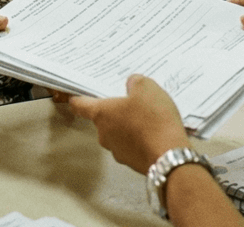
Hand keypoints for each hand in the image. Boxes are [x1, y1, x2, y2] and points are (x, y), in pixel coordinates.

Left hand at [68, 74, 190, 173]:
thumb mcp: (147, 88)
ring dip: (130, 125)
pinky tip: (156, 133)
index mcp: (101, 114)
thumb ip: (135, 82)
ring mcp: (117, 151)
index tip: (74, 97)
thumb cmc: (153, 120)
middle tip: (133, 102)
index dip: (78, 99)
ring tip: (151, 118)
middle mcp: (104, 134)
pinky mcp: (131, 162)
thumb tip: (132, 85)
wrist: (169, 156)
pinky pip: (133, 145)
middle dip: (117, 110)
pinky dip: (141, 139)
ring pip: (119, 133)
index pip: (80, 105)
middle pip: (104, 118)